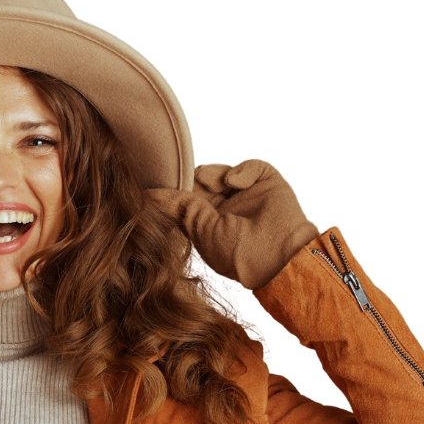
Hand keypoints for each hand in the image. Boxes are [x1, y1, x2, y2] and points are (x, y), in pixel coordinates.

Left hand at [149, 159, 318, 288]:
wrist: (275, 257)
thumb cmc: (235, 253)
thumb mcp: (199, 229)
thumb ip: (178, 207)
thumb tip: (148, 195)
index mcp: (209, 222)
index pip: (188, 197)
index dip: (176, 188)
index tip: (158, 180)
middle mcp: (227, 208)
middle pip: (203, 181)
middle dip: (192, 179)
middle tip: (185, 177)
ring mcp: (248, 195)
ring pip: (222, 171)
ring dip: (213, 174)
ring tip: (214, 185)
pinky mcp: (268, 183)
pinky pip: (251, 166)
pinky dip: (241, 170)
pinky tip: (234, 183)